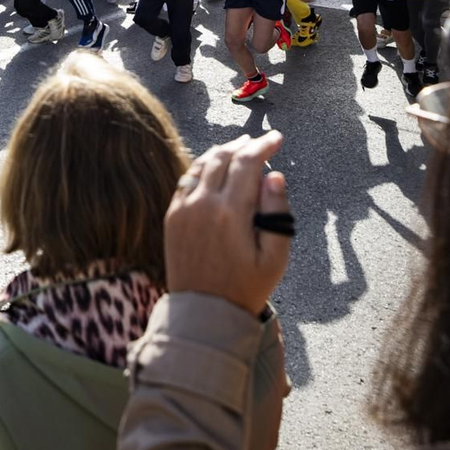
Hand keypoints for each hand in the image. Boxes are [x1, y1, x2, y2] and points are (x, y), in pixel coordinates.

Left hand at [166, 132, 291, 315]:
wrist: (204, 312)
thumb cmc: (246, 287)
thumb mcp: (275, 257)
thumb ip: (278, 213)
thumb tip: (274, 176)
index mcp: (230, 212)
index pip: (247, 163)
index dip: (263, 146)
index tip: (277, 137)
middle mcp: (202, 204)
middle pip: (223, 158)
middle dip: (243, 144)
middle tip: (259, 141)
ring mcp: (183, 209)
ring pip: (201, 165)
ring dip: (221, 152)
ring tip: (238, 148)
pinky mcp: (171, 217)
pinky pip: (186, 181)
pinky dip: (202, 167)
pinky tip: (214, 167)